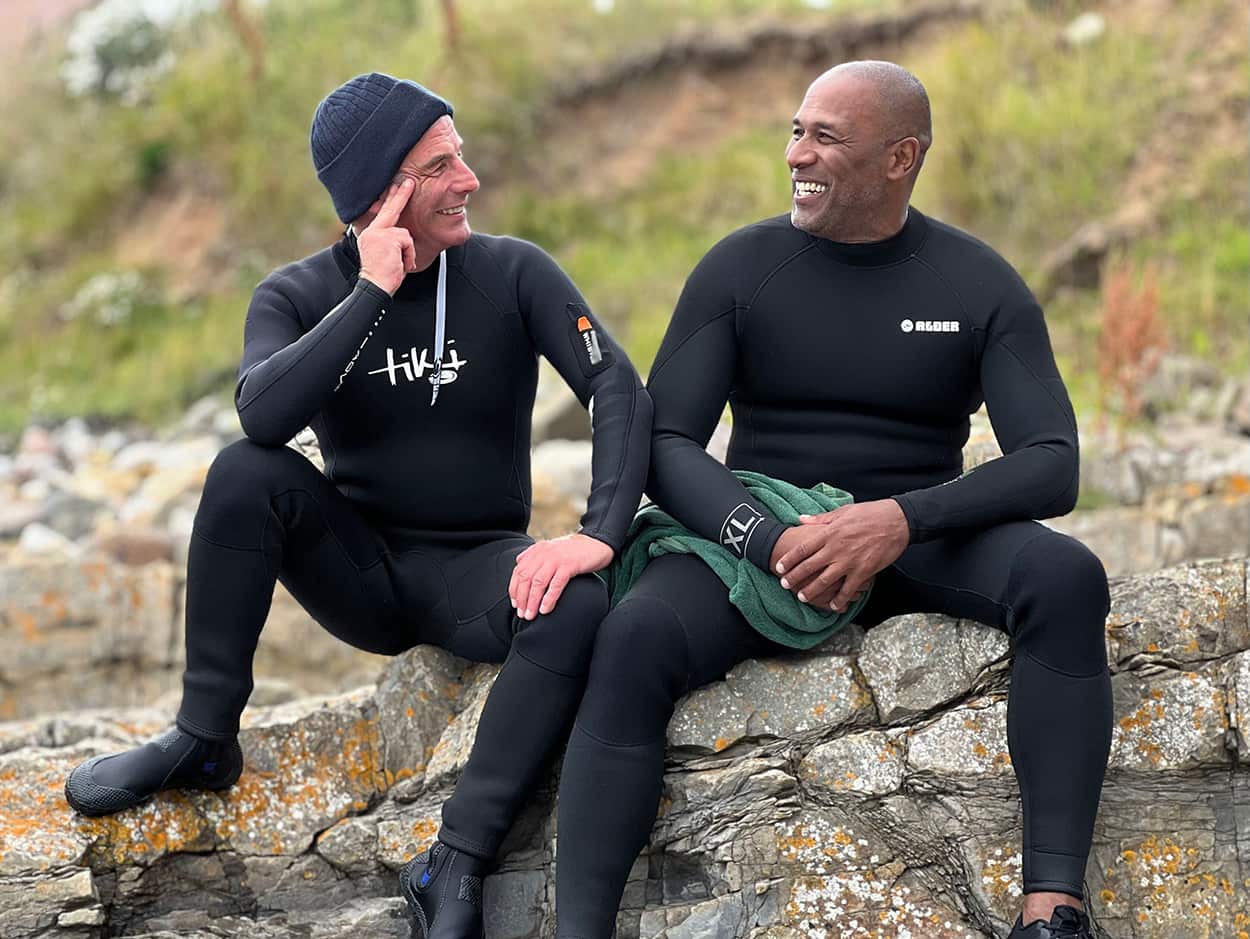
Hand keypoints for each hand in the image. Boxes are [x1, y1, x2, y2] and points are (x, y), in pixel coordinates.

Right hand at [357, 178, 416, 294]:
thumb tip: (402, 232)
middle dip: (401, 195)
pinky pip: (407, 242)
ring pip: (405, 234)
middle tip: (409, 181)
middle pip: (390, 209)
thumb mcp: (386, 254)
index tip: (394, 186)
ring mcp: (378, 233)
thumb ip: (391, 240)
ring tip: (399, 264)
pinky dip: (408, 255)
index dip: (389, 199)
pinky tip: (400, 264)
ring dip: (407, 251)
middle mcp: (371, 231)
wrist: (375, 287)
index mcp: (370, 234)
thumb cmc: (382, 275)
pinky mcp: (387, 238)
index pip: (382, 213)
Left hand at [509, 533, 614, 620]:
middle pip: (526, 578)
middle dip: (522, 598)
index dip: (514, 589)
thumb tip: (519, 563)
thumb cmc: (574, 551)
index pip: (519, 571)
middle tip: (522, 614)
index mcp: (538, 550)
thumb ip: (535, 555)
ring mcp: (557, 558)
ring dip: (532, 601)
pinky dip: (549, 598)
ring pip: (538, 582)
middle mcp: (545, 553)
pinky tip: (545, 610)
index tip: (516, 604)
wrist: (597, 543)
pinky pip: (556, 584)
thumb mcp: (552, 549)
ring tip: (531, 615)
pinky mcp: (570, 565)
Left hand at [771, 499, 909, 611]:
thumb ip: (820, 519)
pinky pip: (848, 589)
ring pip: (825, 581)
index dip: (789, 559)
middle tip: (784, 585)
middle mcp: (836, 549)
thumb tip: (800, 519)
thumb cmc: (869, 513)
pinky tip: (832, 606)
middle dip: (794, 578)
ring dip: (811, 591)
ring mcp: (849, 561)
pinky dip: (839, 599)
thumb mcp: (842, 511)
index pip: (803, 549)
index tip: (778, 567)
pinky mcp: (863, 571)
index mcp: (829, 533)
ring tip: (802, 597)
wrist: (896, 521)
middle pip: (809, 567)